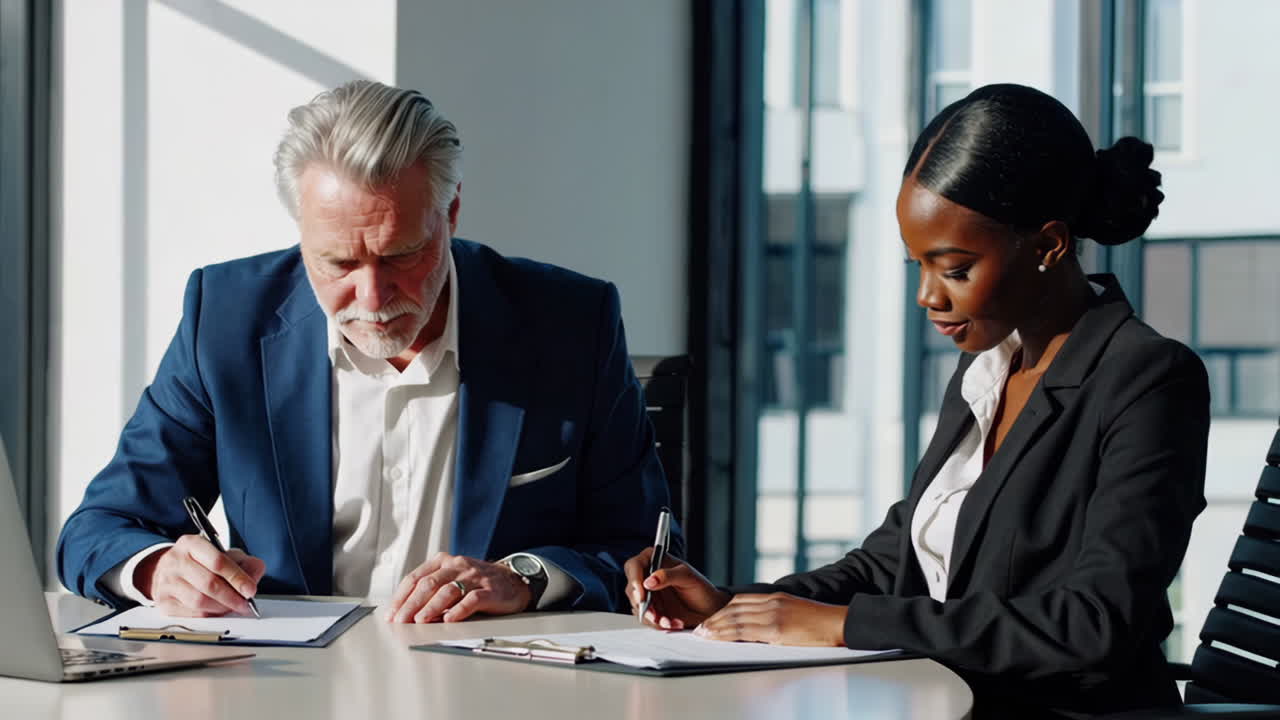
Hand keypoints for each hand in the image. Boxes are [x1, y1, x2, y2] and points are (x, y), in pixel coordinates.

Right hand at [135, 534, 264, 616]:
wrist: (168, 571)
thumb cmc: (202, 563)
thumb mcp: (225, 554)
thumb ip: (245, 563)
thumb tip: (255, 576)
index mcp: (191, 544)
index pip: (217, 561)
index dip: (237, 577)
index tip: (250, 590)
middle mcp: (175, 561)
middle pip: (209, 583)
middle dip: (232, 597)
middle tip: (245, 604)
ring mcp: (166, 582)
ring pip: (199, 601)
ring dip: (221, 608)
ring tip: (233, 607)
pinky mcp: (163, 602)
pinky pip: (191, 614)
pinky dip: (209, 615)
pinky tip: (218, 611)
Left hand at [383, 553, 531, 622]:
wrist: (513, 582)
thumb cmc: (478, 583)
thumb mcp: (453, 579)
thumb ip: (433, 591)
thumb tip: (407, 613)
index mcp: (444, 562)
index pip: (416, 577)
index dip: (401, 596)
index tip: (392, 614)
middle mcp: (458, 566)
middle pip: (429, 584)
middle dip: (411, 604)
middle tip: (401, 621)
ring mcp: (474, 577)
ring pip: (448, 590)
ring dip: (431, 607)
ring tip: (420, 621)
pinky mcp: (490, 590)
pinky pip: (472, 599)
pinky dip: (458, 610)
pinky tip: (449, 619)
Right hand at [623, 547, 730, 629]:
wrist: (708, 610)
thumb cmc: (701, 589)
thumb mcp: (687, 577)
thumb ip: (668, 576)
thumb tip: (649, 581)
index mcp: (655, 560)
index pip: (634, 566)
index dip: (634, 580)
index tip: (642, 595)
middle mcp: (648, 577)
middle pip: (632, 589)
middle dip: (643, 604)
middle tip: (655, 615)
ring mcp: (648, 595)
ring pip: (637, 607)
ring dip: (652, 617)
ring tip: (669, 621)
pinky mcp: (651, 610)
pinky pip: (647, 619)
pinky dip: (659, 624)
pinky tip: (673, 623)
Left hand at [693, 592, 847, 645]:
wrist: (840, 622)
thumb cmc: (821, 622)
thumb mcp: (795, 611)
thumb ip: (776, 614)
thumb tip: (760, 627)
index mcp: (776, 597)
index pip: (741, 601)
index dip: (722, 611)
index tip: (710, 619)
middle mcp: (772, 602)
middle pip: (734, 609)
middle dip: (714, 620)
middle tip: (700, 629)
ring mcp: (774, 614)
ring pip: (736, 619)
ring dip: (717, 627)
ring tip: (703, 635)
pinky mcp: (777, 629)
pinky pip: (747, 631)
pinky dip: (729, 634)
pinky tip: (719, 638)